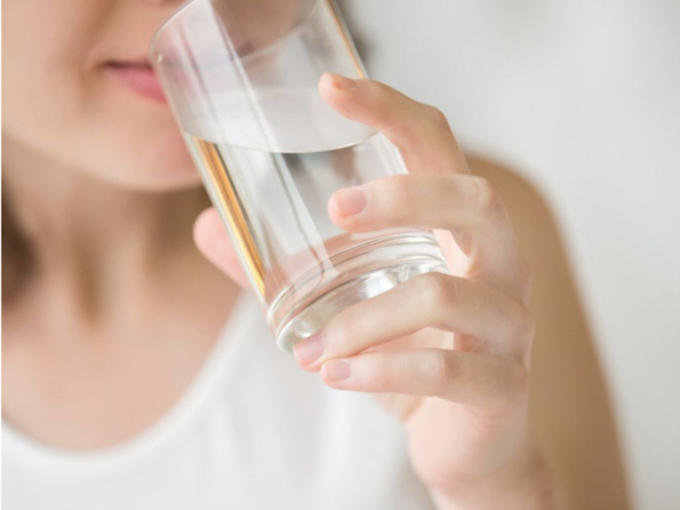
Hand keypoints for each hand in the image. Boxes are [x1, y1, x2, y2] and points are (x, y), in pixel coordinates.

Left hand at [194, 74, 555, 508]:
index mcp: (460, 231)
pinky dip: (379, 371)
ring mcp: (509, 325)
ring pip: (445, 293)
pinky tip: (335, 376)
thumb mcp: (347, 305)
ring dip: (363, 320)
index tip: (331, 87)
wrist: (463, 444)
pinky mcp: (502, 385)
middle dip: (404, 196)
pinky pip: (444, 369)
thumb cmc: (409, 357)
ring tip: (310, 349)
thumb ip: (284, 268)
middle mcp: (499, 265)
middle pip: (474, 200)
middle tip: (334, 211)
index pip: (437, 147)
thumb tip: (210, 227)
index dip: (391, 109)